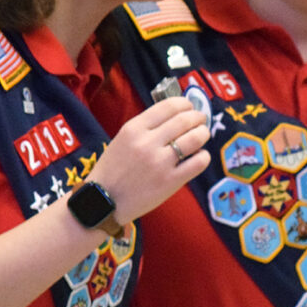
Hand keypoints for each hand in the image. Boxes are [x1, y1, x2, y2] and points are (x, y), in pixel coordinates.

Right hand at [86, 96, 210, 223]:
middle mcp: (147, 143)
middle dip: (197, 117)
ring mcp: (159, 162)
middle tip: (201, 119)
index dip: (184, 103)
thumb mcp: (123, 139)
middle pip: (184, 120)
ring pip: (194, 138)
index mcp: (134, 128)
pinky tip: (200, 156)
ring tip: (203, 134)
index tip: (189, 106)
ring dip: (203, 133)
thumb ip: (146, 127)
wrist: (102, 202)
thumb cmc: (113, 170)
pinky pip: (197, 163)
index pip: (168, 106)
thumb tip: (175, 115)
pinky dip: (203, 156)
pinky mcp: (169, 182)